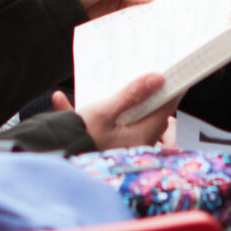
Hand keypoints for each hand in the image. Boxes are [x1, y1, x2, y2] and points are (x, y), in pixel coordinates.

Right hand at [53, 74, 178, 148]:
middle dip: (148, 95)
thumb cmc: (81, 138)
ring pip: (129, 118)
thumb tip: (157, 78)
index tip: (177, 73)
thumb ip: (132, 94)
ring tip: (115, 84)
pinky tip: (60, 99)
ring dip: (121, 102)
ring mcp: (120, 144)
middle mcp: (136, 143)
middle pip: (150, 113)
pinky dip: (90, 113)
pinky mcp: (103, 143)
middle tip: (146, 74)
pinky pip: (104, 125)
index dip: (172, 90)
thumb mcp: (106, 111)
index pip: (166, 109)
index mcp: (141, 136)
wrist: (54, 157)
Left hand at [62, 0, 205, 19]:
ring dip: (162, 22)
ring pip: (154, 12)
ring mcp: (133, 2)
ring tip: (175, 33)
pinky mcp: (125, 18)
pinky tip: (154, 40)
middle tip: (193, 16)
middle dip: (177, 4)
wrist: (57, 1)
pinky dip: (148, 32)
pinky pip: (141, 25)